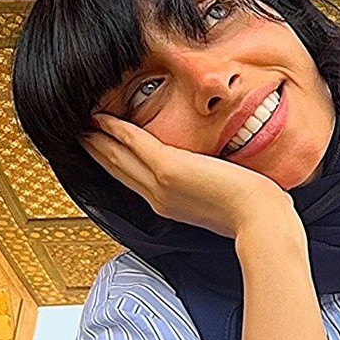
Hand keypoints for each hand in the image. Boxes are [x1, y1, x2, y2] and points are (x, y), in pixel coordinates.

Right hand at [81, 114, 297, 239]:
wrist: (260, 221)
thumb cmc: (252, 213)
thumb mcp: (222, 202)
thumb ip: (208, 189)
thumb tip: (215, 178)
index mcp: (170, 205)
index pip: (134, 181)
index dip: (113, 165)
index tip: (100, 151)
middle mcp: (159, 197)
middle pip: (118, 170)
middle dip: (97, 151)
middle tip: (79, 134)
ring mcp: (161, 184)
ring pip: (118, 158)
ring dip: (97, 139)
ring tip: (82, 125)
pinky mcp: (169, 168)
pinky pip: (134, 143)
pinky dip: (115, 129)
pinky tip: (102, 118)